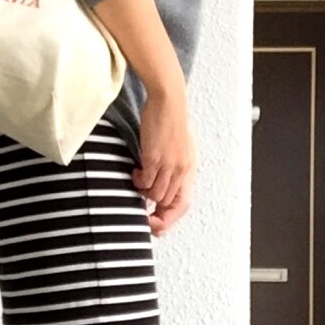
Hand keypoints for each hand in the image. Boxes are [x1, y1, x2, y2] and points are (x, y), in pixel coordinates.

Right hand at [132, 93, 195, 237]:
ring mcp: (168, 165)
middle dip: (153, 209)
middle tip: (141, 206)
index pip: (183, 205)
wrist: (169, 101)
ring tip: (139, 180)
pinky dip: (137, 181)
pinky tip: (135, 171)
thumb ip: (175, 168)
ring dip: (144, 192)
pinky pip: (144, 181)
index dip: (170, 219)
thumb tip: (164, 186)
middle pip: (167, 203)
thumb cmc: (172, 122)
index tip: (157, 224)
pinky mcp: (153, 158)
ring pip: (155, 195)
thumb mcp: (180, 149)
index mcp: (189, 169)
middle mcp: (181, 170)